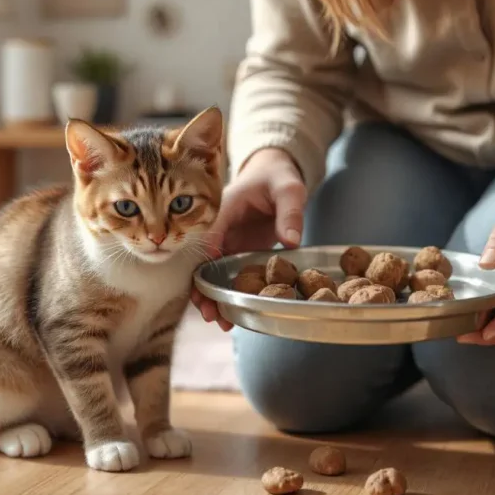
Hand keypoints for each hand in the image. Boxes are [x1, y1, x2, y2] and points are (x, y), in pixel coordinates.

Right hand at [191, 148, 306, 330]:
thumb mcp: (289, 189)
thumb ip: (290, 212)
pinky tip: (230, 314)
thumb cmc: (279, 177)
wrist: (275, 173)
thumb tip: (292, 240)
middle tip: (209, 313)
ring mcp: (228, 241)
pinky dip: (226, 293)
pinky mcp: (237, 250)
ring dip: (213, 296)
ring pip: (212, 273)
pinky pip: (227, 274)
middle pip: (203, 261)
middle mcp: (220, 227)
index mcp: (224, 208)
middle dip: (203, 288)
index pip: (209, 237)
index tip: (207, 286)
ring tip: (220, 321)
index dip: (206, 263)